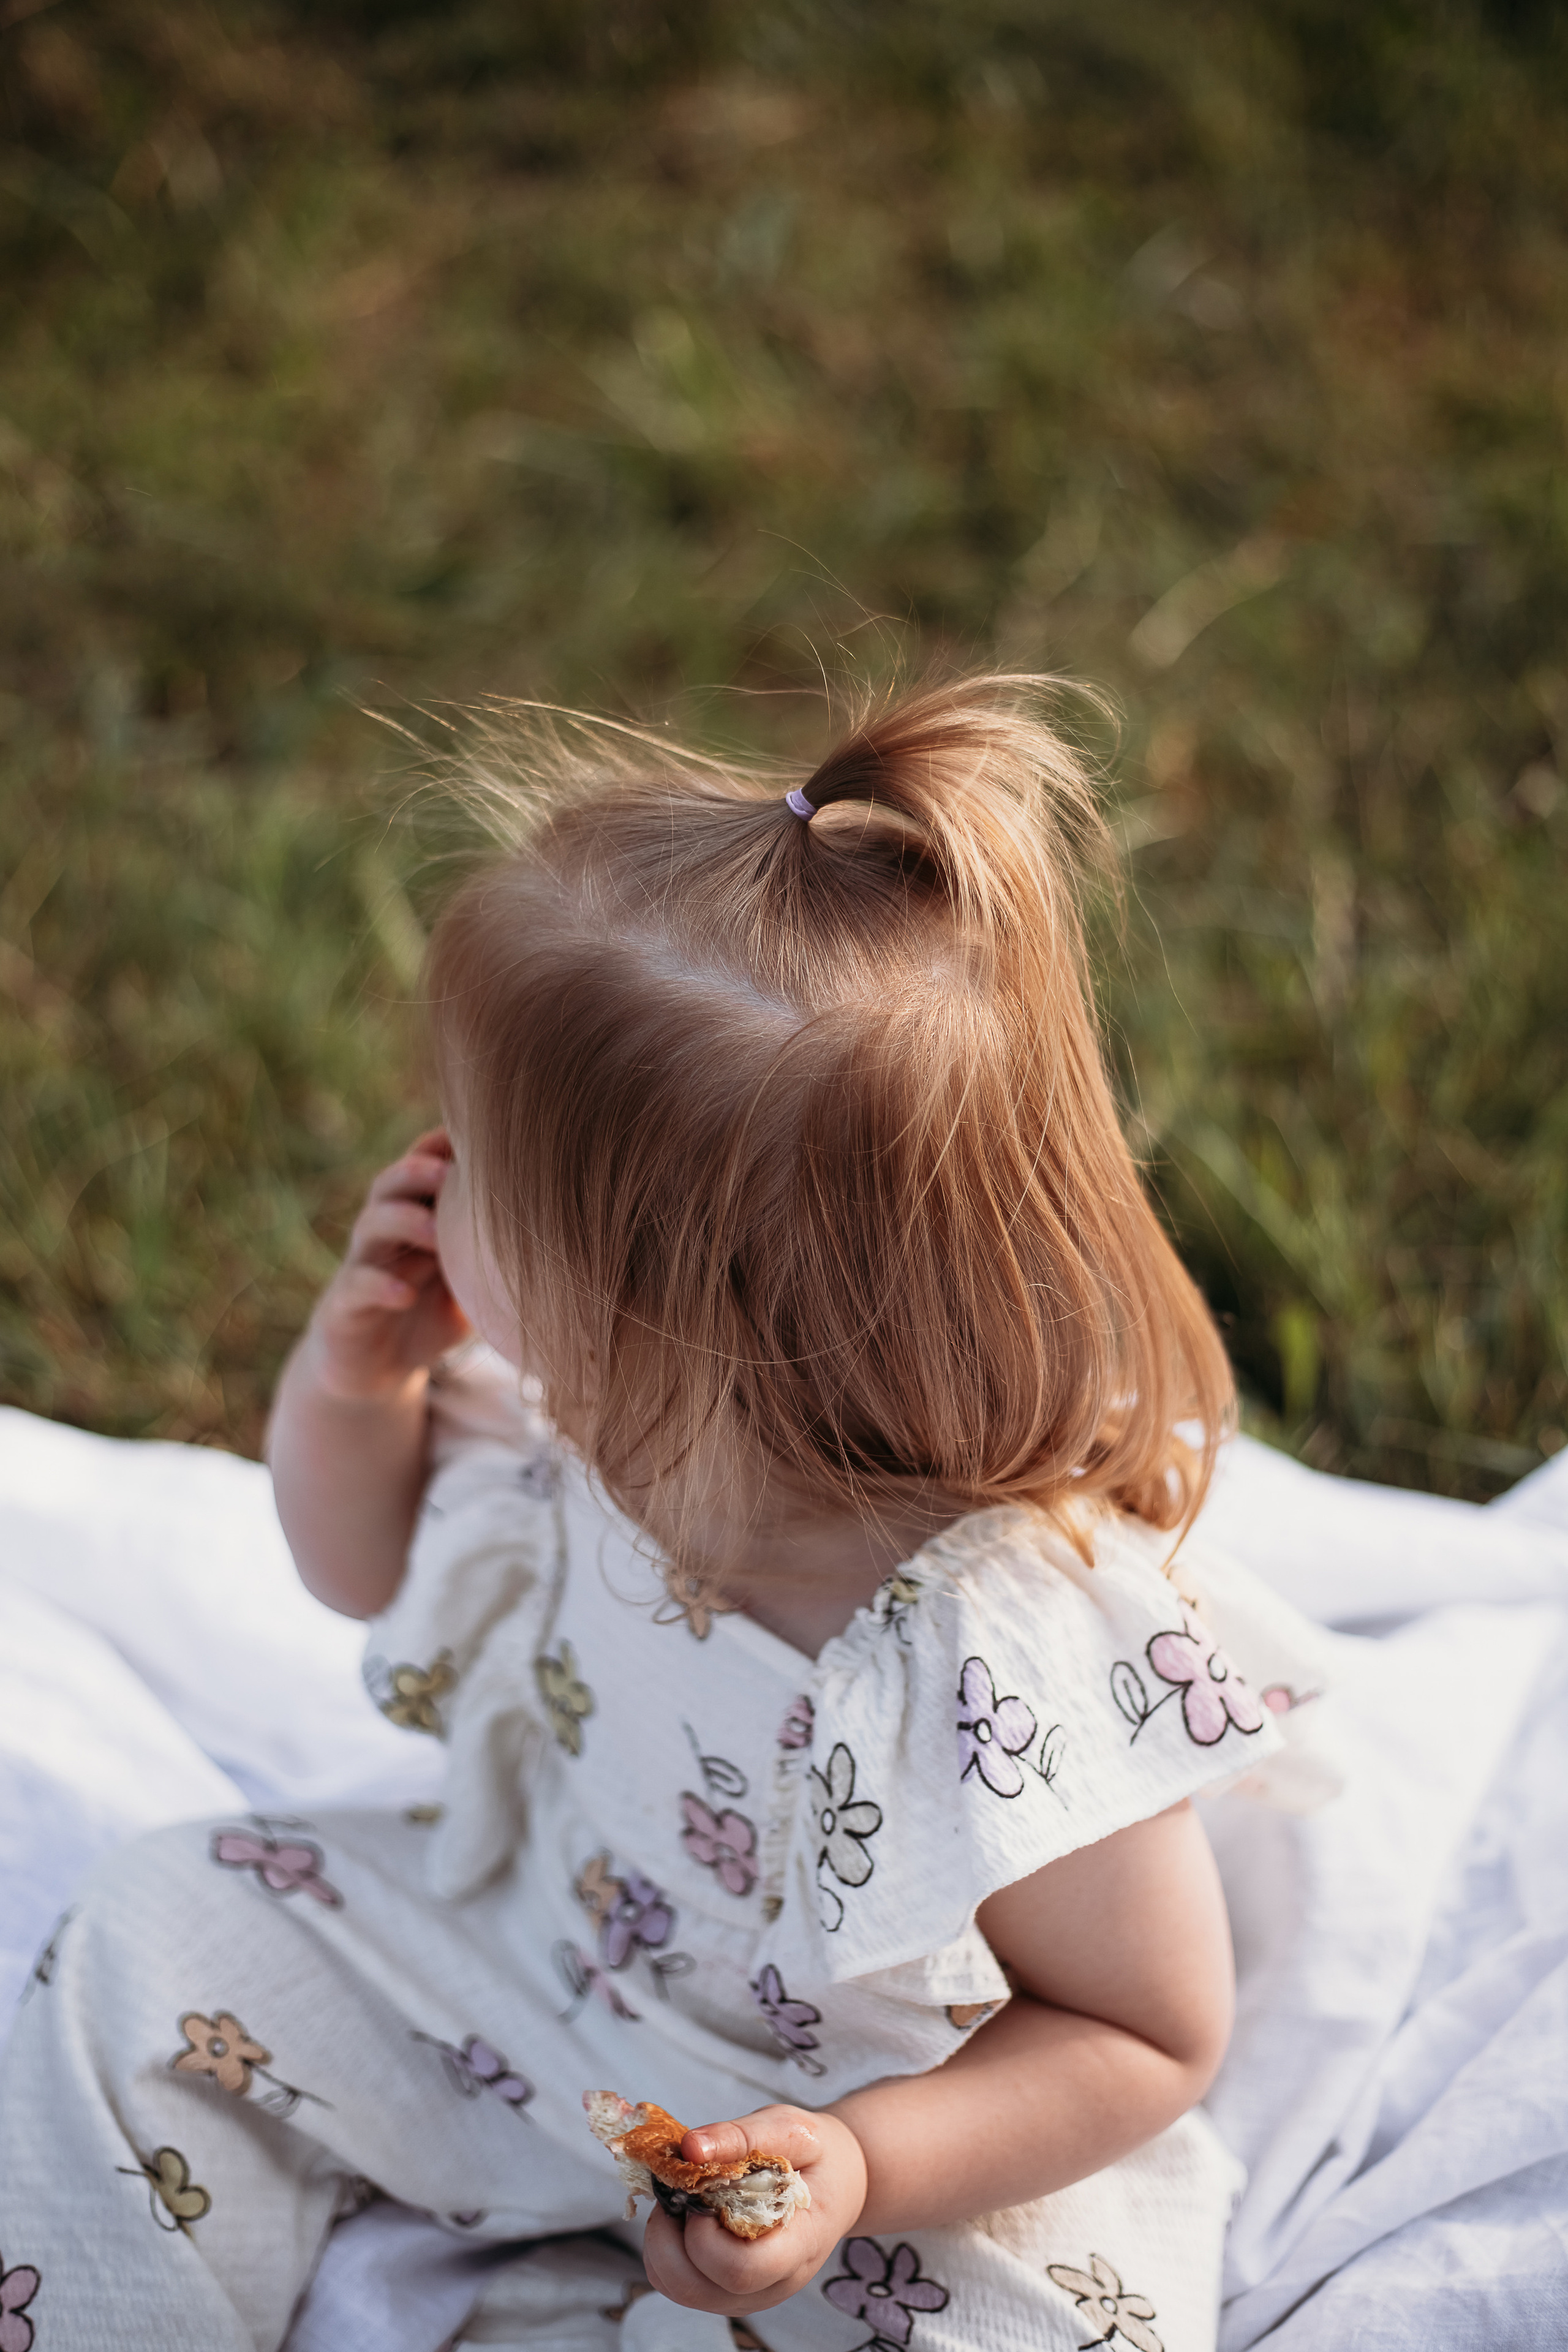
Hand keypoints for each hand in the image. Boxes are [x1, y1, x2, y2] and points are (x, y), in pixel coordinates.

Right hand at [302, 1130, 470, 1401]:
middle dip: (417, 1171)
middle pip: (390, 1184)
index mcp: (416, 1216)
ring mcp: (361, 1264)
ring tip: (435, 1233)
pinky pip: (357, 1286)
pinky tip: (406, 1296)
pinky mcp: (345, 1304)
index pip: (422, 1167)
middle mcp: (385, 1232)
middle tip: (450, 1174)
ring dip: (402, 1221)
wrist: (377, 1368)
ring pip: (370, 1225)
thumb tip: (563, 1229)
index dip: (441, 1147)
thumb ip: (496, 1253)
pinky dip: (381, 1287)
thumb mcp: (469, 1280)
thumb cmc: (431, 1313)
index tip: (479, 1135)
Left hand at [641, 2106, 866, 2318]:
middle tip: (681, 2190)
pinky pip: (679, 2287)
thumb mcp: (791, 2128)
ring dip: (663, 2244)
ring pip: (683, 2291)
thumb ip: (743, 2135)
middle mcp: (775, 2284)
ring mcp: (752, 2296)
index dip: (705, 2233)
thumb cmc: (817, 2155)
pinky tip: (683, 2218)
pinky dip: (664, 2253)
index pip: (741, 2268)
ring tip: (682, 2201)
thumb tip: (689, 2148)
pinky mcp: (730, 2294)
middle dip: (672, 2236)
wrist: (839, 2185)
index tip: (701, 2187)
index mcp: (801, 2245)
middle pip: (701, 2288)